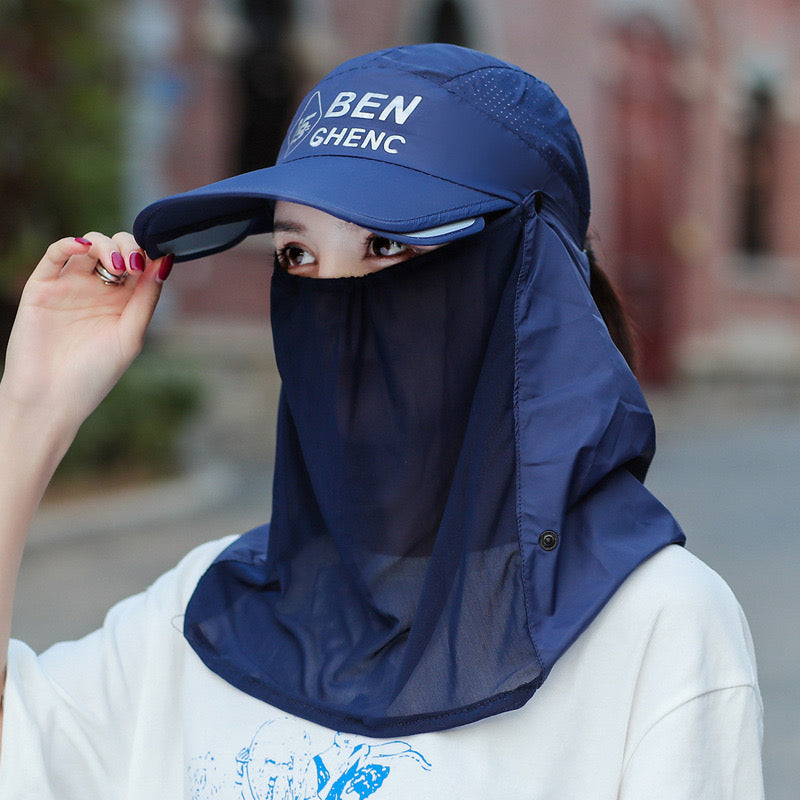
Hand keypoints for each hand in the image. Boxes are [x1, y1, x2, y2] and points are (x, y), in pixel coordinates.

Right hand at [0, 232, 171, 436]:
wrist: (50, 400)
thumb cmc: (94, 375)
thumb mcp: (130, 336)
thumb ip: (146, 299)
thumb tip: (166, 261)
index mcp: (123, 302)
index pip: (140, 264)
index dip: (150, 254)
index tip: (160, 255)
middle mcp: (98, 290)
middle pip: (117, 249)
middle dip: (130, 247)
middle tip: (134, 264)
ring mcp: (70, 286)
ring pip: (89, 246)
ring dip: (105, 245)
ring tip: (116, 265)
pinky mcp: (41, 287)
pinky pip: (54, 256)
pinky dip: (69, 244)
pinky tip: (84, 249)